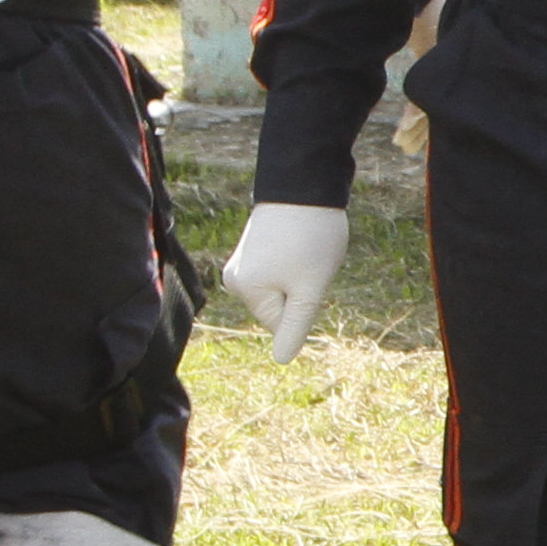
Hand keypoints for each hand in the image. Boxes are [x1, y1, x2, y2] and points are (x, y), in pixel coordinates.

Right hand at [219, 201, 347, 361]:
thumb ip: (295, 327)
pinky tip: (300, 242)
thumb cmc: (311, 238)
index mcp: (244, 289)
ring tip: (304, 249)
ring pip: (284, 288)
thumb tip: (283, 360)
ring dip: (302, 276)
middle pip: (282, 306)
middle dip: (303, 289)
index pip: (283, 323)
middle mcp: (234, 278)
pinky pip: (281, 271)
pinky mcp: (253, 248)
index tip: (307, 275)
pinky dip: (297, 262)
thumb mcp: (309, 290)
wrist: (306, 185)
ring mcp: (242, 261)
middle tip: (308, 260)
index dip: (307, 304)